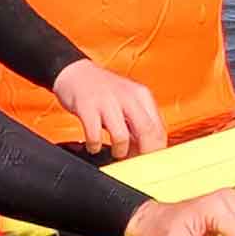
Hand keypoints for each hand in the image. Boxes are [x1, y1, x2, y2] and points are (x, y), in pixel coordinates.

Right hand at [52, 58, 167, 158]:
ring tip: (115, 151)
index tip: (151, 161)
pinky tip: (94, 145)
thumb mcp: (128, 100)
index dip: (157, 150)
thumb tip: (147, 150)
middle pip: (146, 132)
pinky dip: (94, 146)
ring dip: (119, 151)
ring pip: (121, 136)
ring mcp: (106, 101)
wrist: (75, 72)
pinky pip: (94, 135)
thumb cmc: (103, 91)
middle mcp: (127, 96)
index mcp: (141, 95)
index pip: (158, 128)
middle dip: (143, 154)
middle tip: (136, 163)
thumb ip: (139, 122)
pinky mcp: (86, 107)